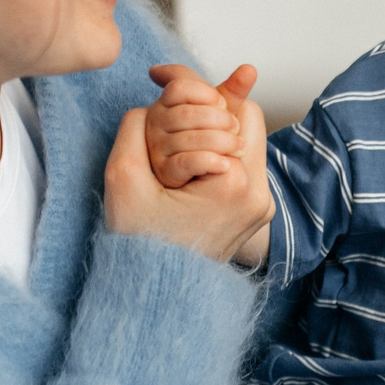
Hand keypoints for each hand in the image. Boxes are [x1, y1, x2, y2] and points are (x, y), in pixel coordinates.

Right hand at [105, 63, 271, 261]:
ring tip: (180, 146)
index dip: (202, 92)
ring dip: (215, 134)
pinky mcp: (255, 214)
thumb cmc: (139, 244)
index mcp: (233, 185)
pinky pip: (243, 166)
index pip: (236, 107)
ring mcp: (261, 207)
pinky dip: (218, 156)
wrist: (157, 296)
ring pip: (246, 142)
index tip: (168, 88)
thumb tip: (161, 96)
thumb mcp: (123, 179)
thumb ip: (135, 126)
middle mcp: (259, 196)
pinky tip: (190, 167)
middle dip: (211, 112)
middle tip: (175, 121)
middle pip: (247, 120)